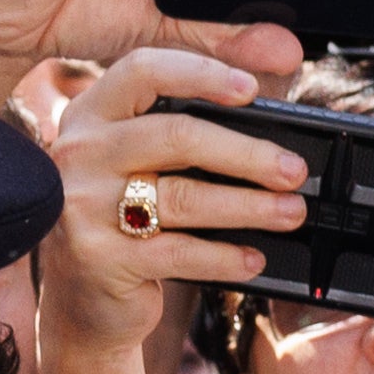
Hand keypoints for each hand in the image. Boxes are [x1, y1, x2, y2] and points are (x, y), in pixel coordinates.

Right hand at [45, 48, 303, 354]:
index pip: (143, 71)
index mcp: (93, 114)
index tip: (251, 90)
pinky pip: (178, 252)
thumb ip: (200, 125)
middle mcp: (80, 152)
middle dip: (247, 154)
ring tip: (289, 213)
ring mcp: (83, 205)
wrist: (83, 302)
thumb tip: (276, 78)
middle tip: (293, 171)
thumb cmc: (127, 222)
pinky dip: (224, 257)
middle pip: (175, 135)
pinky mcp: (97, 257)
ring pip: (183, 196)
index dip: (201, 74)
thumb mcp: (148, 164)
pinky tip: (252, 258)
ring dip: (249, 206)